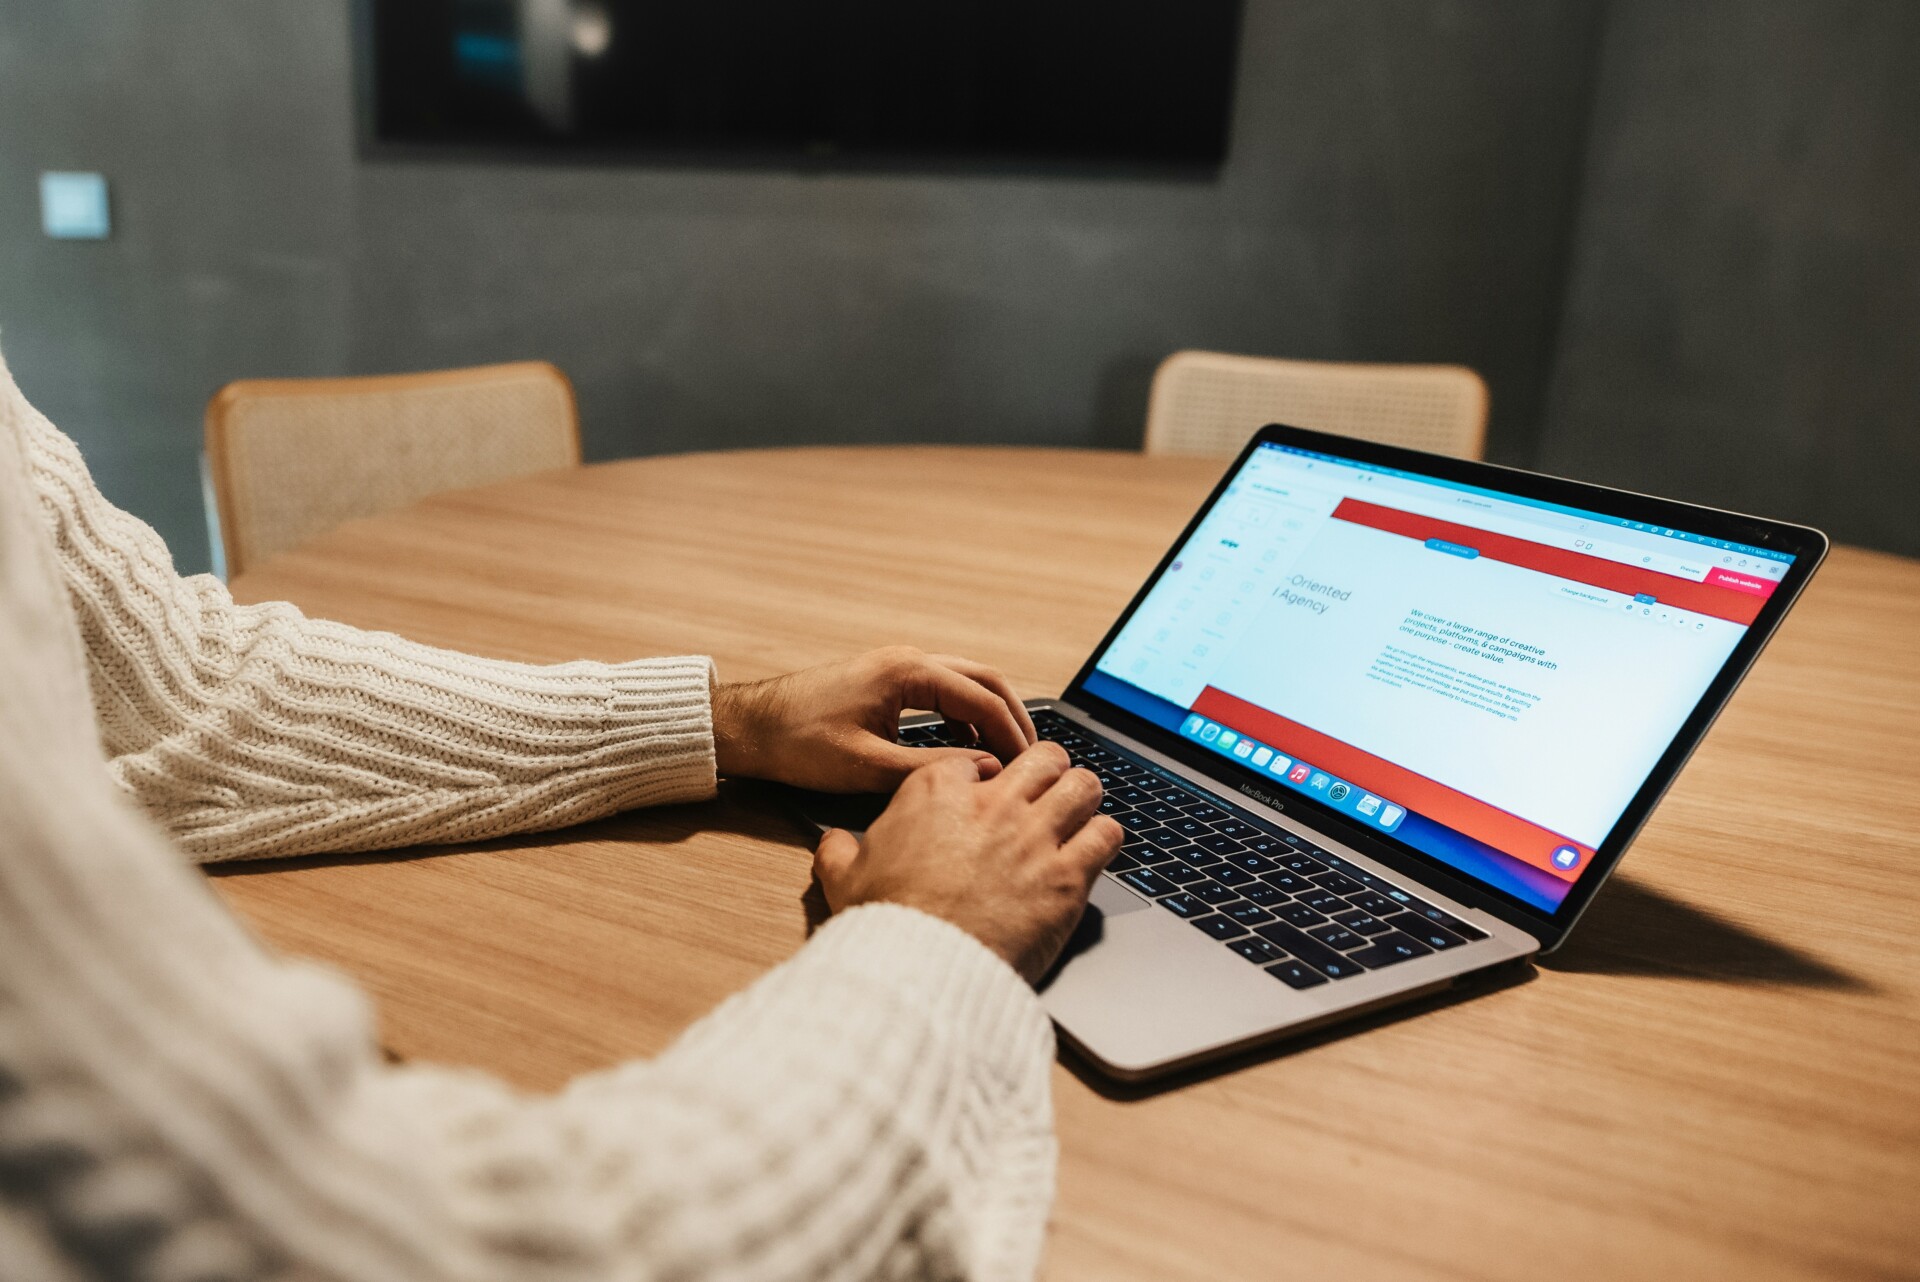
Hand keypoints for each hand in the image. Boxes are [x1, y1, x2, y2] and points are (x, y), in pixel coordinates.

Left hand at [713, 646, 1038, 792]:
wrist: (748, 728)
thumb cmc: (797, 743)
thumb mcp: (867, 766)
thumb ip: (930, 770)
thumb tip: (982, 774)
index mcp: (907, 672)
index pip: (983, 698)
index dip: (1013, 735)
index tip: (1031, 767)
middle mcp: (907, 661)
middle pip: (984, 680)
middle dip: (1013, 718)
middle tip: (1034, 758)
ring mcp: (897, 669)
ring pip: (964, 685)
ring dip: (989, 718)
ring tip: (1005, 759)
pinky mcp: (886, 683)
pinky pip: (941, 694)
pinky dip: (963, 719)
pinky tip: (964, 752)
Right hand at [812, 742, 1123, 982]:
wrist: (919, 971)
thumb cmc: (883, 924)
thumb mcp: (843, 879)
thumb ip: (839, 851)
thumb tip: (834, 843)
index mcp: (937, 791)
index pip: (978, 760)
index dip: (986, 778)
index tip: (988, 797)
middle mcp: (993, 803)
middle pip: (1043, 757)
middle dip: (1048, 771)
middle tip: (1045, 793)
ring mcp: (1035, 837)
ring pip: (1084, 784)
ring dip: (1083, 798)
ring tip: (1077, 814)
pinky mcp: (1067, 877)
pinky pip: (1107, 834)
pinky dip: (1104, 838)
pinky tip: (1093, 850)